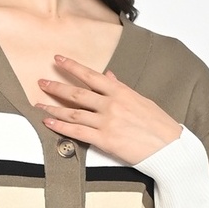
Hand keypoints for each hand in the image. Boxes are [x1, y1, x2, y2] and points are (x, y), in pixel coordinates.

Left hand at [37, 55, 182, 165]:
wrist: (170, 148)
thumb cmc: (159, 125)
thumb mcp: (141, 100)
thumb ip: (121, 88)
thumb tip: (108, 76)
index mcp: (121, 92)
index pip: (91, 75)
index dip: (72, 66)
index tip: (58, 59)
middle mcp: (111, 104)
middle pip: (77, 93)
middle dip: (56, 86)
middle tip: (41, 82)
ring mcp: (107, 122)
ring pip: (73, 113)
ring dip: (53, 108)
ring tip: (39, 104)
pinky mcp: (105, 140)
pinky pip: (77, 132)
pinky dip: (61, 127)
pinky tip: (49, 122)